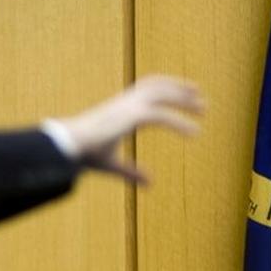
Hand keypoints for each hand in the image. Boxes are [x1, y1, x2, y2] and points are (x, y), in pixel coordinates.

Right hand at [54, 75, 203, 183]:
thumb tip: (150, 184)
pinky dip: (180, 123)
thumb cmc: (84, 154)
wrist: (68, 147)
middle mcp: (124, 102)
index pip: (145, 88)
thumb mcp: (112, 164)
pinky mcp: (132, 115)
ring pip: (162, 94)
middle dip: (179, 88)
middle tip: (200, 97)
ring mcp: (127, 106)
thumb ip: (132, 172)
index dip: (166, 87)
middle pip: (157, 86)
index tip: (185, 91)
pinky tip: (194, 133)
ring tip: (203, 109)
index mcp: (118, 108)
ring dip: (184, 100)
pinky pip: (162, 115)